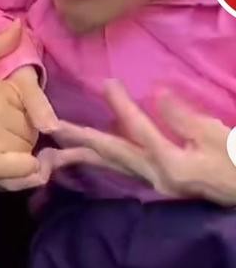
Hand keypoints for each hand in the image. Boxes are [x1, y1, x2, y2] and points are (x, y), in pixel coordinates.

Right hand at [0, 64, 59, 190]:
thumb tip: (19, 27)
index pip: (31, 101)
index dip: (22, 111)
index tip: (4, 117)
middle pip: (31, 126)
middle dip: (19, 132)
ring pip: (29, 147)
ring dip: (19, 153)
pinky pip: (26, 169)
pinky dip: (27, 173)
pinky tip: (15, 170)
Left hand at [51, 79, 235, 205]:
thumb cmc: (235, 160)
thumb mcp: (215, 134)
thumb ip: (183, 116)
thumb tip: (158, 94)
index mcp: (170, 164)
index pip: (139, 130)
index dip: (122, 105)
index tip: (108, 83)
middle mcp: (154, 177)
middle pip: (110, 154)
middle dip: (79, 140)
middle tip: (51, 127)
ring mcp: (153, 183)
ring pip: (110, 165)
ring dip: (82, 154)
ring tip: (53, 147)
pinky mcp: (155, 183)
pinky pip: (120, 170)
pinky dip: (100, 160)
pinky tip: (86, 153)